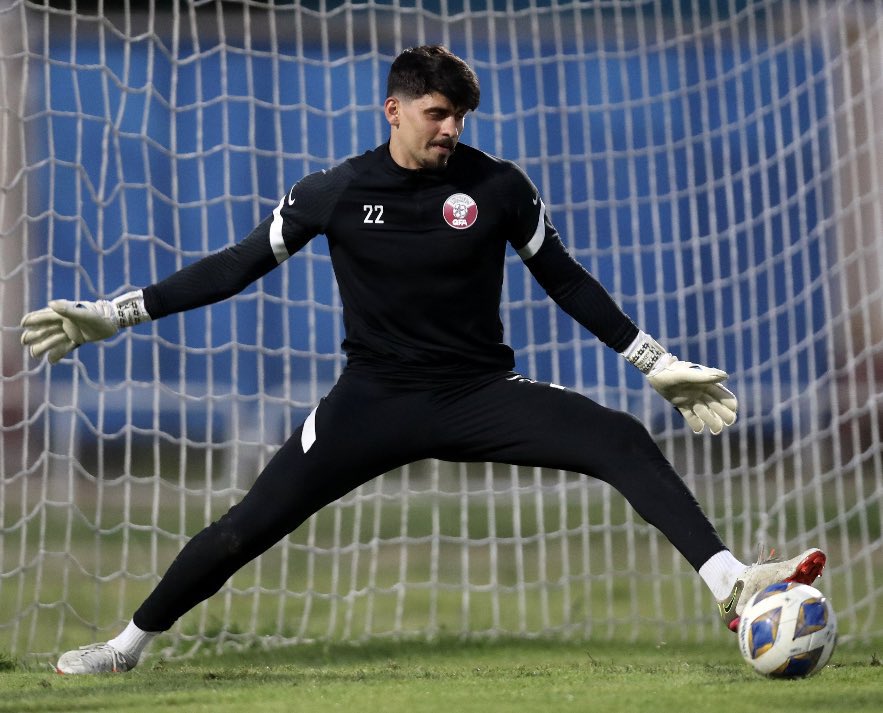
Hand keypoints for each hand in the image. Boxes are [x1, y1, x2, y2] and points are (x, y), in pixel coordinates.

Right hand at [20, 299, 119, 362]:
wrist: (113, 322)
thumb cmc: (98, 315)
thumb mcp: (84, 313)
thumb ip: (68, 310)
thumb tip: (51, 304)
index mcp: (62, 313)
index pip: (43, 316)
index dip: (32, 319)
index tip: (23, 324)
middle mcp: (63, 323)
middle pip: (44, 330)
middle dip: (34, 336)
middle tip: (25, 342)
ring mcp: (69, 332)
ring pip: (52, 340)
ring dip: (43, 346)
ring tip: (34, 355)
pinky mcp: (76, 340)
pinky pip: (64, 348)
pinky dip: (57, 354)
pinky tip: (51, 361)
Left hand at [623, 331, 737, 434]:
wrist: (656, 371)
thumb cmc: (673, 370)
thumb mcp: (688, 374)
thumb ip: (705, 376)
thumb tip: (725, 376)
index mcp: (707, 383)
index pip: (724, 396)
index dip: (730, 404)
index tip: (732, 412)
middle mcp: (702, 392)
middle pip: (717, 406)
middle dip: (723, 416)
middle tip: (726, 424)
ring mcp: (692, 398)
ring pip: (705, 412)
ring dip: (711, 421)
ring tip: (715, 431)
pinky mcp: (681, 404)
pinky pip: (690, 416)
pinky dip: (695, 423)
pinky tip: (699, 430)